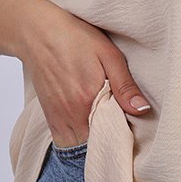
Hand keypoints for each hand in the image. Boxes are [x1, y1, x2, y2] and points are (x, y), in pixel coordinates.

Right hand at [17, 0, 152, 148]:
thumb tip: (142, 109)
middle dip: (109, 144)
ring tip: (106, 133)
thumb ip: (125, 85)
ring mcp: (58, 117)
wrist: (38, 33)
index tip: (132, 131)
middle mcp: (71, 114)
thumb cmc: (75, 39)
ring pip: (77, 148)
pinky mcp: (49, 116)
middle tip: (121, 132)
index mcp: (88, 99)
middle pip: (93, 146)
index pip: (111, 135)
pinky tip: (89, 131)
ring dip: (92, 146)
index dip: (123, 137)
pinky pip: (64, 142)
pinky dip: (76, 143)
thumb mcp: (108, 55)